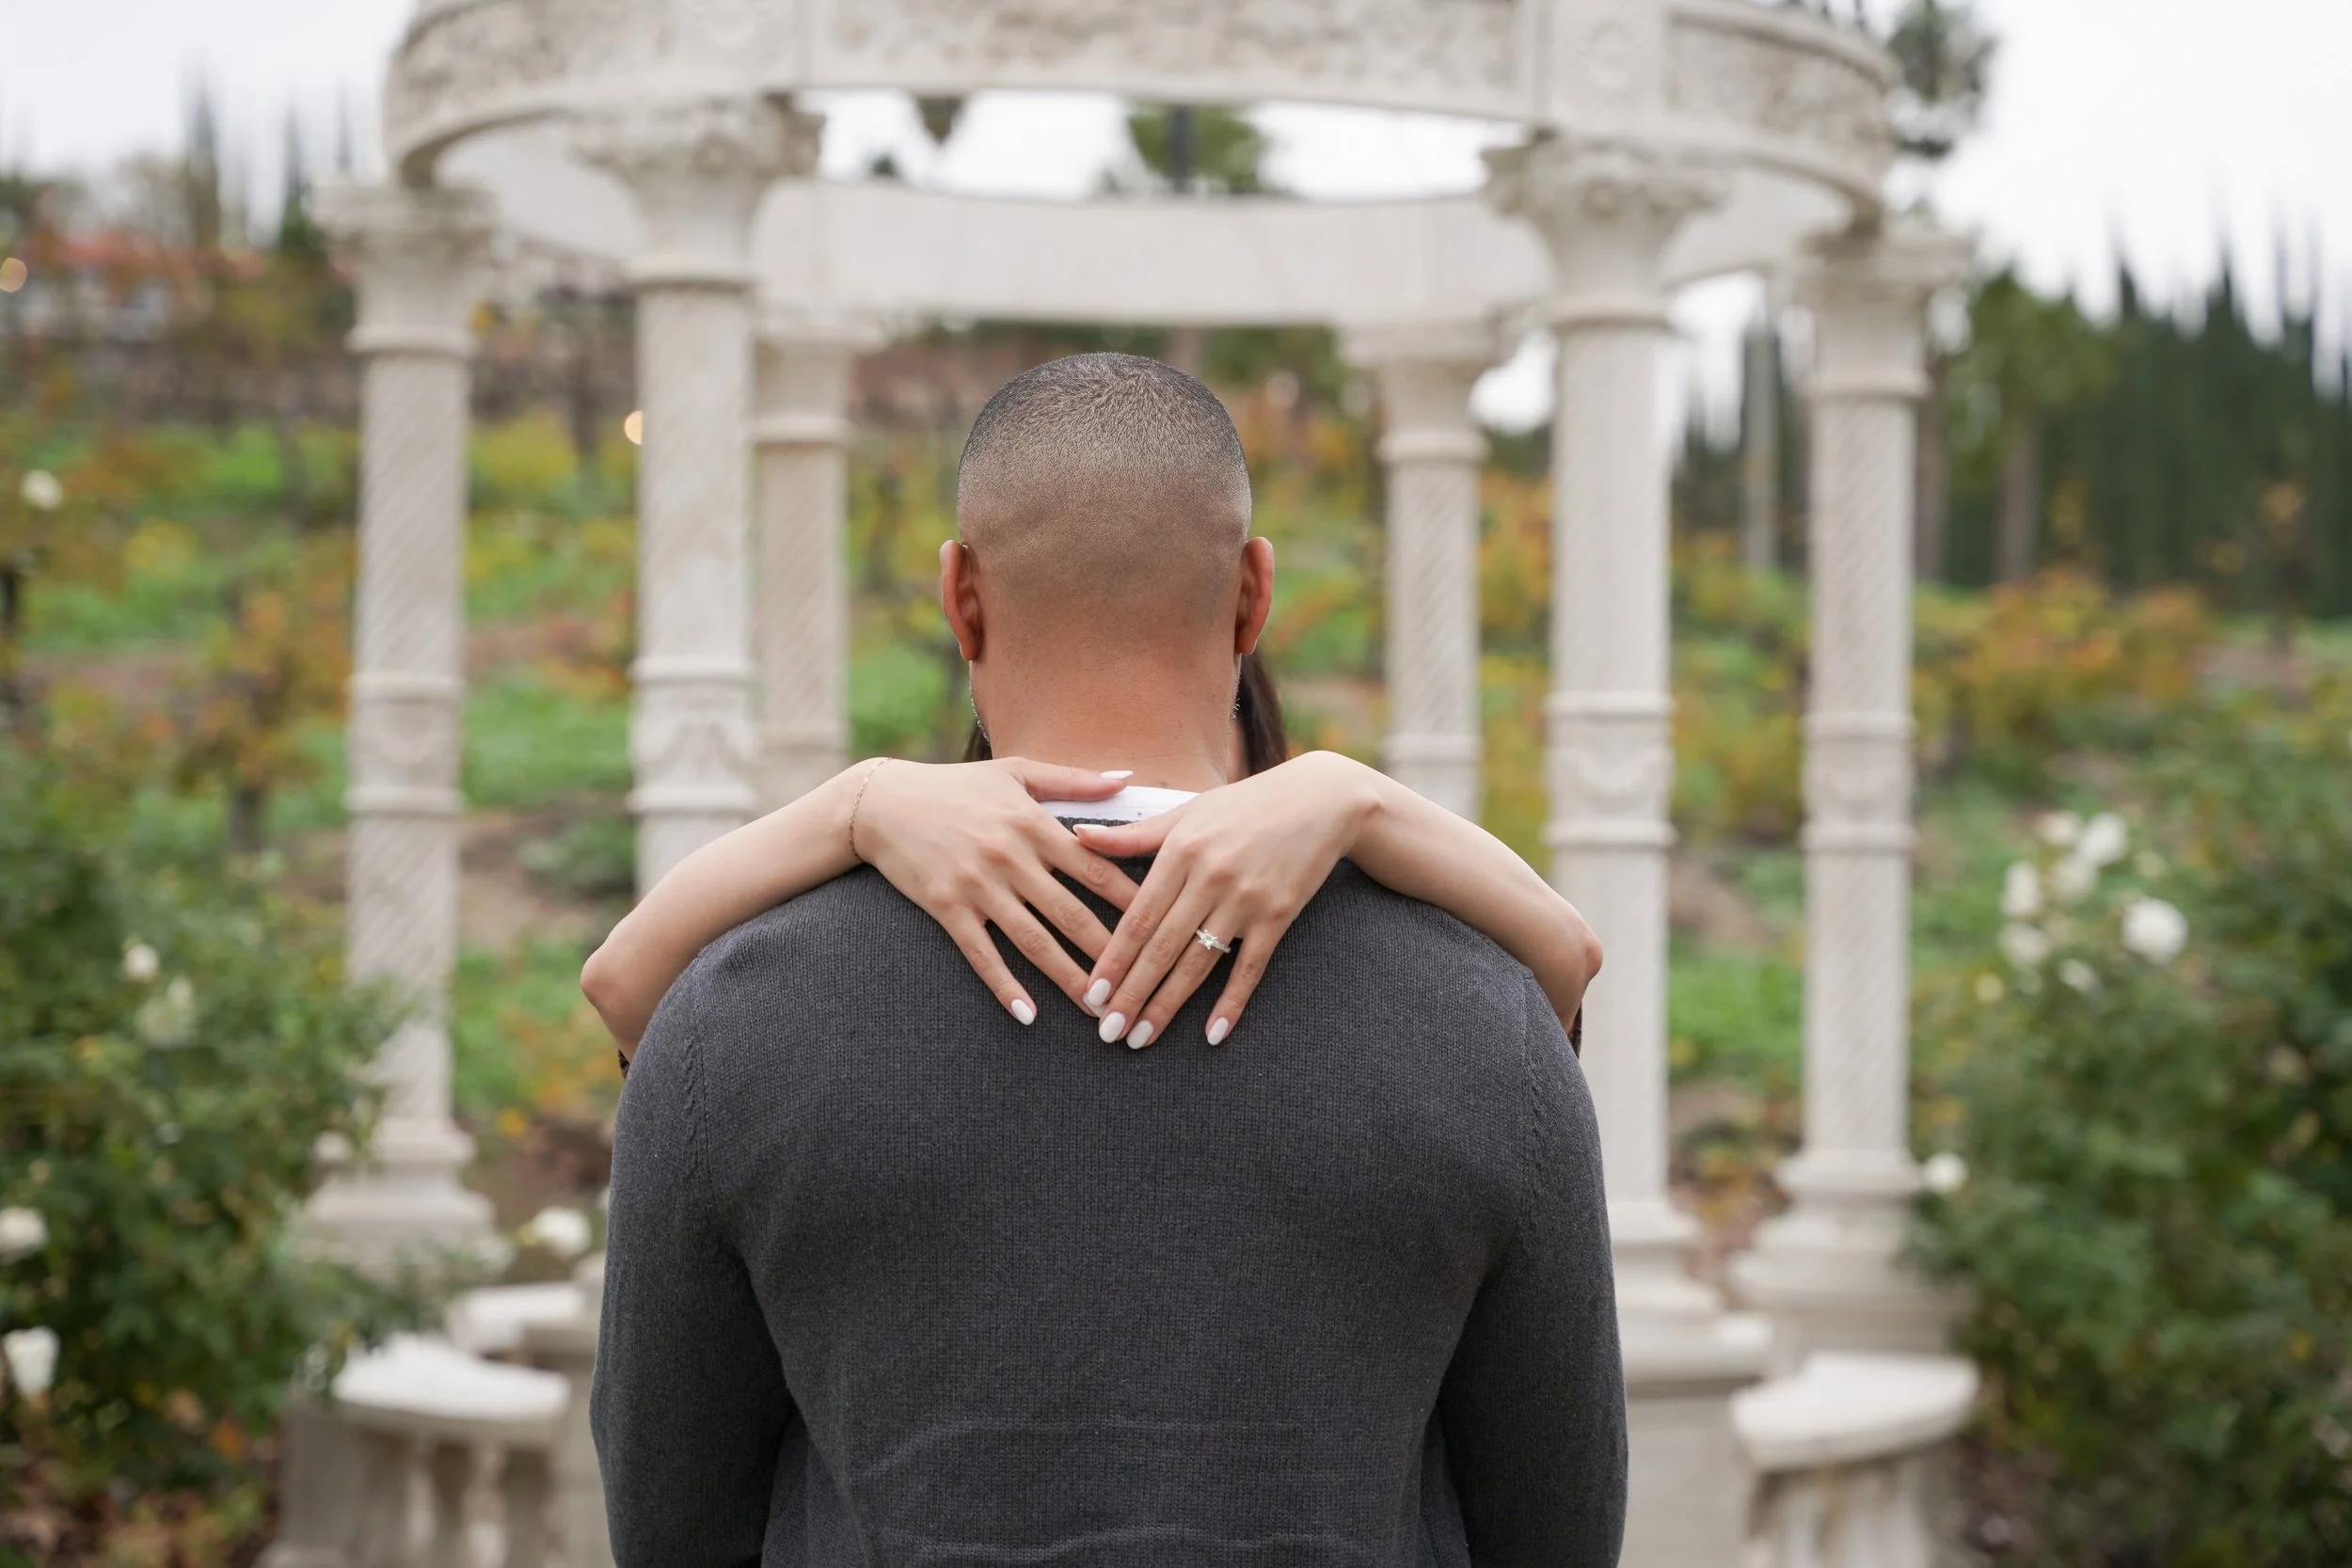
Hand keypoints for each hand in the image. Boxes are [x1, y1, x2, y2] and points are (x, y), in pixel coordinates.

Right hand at [855, 758, 1142, 1022]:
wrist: (884, 802)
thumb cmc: (957, 785)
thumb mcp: (1017, 771)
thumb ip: (1075, 781)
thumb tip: (1128, 778)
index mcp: (1034, 824)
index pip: (1096, 869)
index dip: (1134, 901)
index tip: (1166, 927)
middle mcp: (1010, 857)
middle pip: (1072, 913)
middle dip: (1110, 953)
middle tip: (1142, 986)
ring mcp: (978, 885)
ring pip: (1033, 941)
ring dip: (1068, 978)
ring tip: (1098, 1009)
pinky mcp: (947, 908)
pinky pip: (981, 954)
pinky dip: (1004, 985)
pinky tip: (1027, 1015)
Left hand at [1069, 752, 1379, 1047]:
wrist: (1321, 800)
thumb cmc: (1245, 805)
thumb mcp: (1188, 812)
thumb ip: (1133, 834)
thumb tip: (1077, 834)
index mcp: (1182, 850)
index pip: (1139, 916)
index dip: (1113, 958)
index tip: (1092, 993)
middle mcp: (1211, 876)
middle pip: (1163, 947)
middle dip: (1132, 993)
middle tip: (1107, 1031)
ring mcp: (1247, 899)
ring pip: (1199, 963)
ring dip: (1168, 1006)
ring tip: (1141, 1038)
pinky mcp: (1279, 915)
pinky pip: (1250, 968)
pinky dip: (1231, 1003)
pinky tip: (1212, 1034)